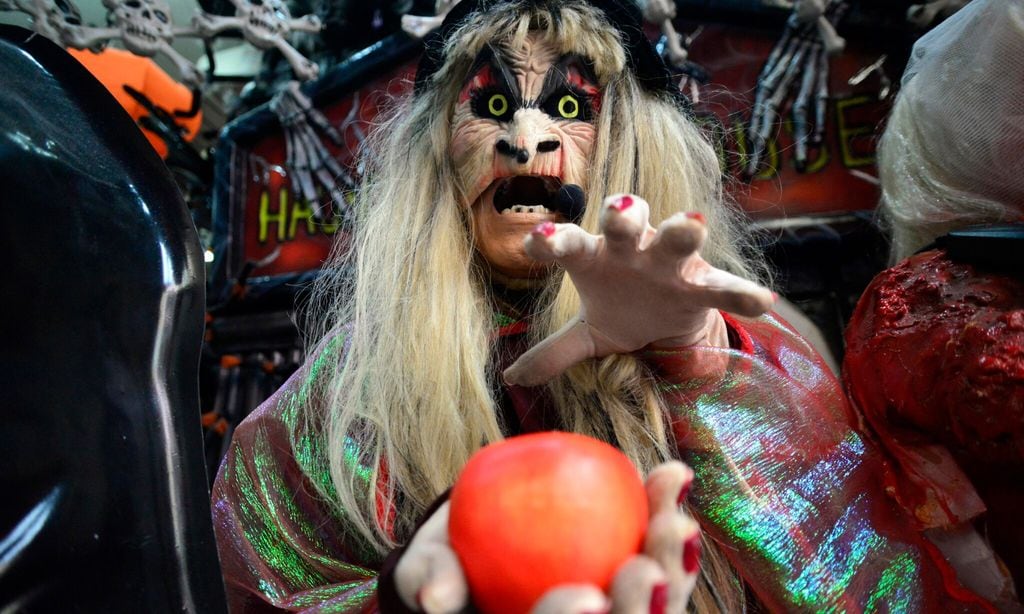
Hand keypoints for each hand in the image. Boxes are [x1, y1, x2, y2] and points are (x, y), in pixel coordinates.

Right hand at [395, 462, 702, 613]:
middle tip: (648, 571)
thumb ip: (430, 579)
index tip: (589, 599)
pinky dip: (666, 514)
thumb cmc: (448, 560)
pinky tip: (672, 475)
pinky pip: (666, 555)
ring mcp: (622, 610)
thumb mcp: (428, 568)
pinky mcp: (646, 581)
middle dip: (644, 611)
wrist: (480, 540)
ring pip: (662, 607)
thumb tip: (438, 597)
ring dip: (675, 565)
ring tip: (675, 520)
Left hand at [503, 194, 773, 386]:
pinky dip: (742, 293)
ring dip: (683, 228)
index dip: (552, 241)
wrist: (667, 317)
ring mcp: (670, 263)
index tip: (536, 243)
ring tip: (693, 223)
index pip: (568, 243)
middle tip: (619, 211)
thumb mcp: (588, 333)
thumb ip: (554, 352)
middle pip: (624, 221)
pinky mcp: (703, 284)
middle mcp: (632, 249)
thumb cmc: (621, 309)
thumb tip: (511, 377)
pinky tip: (762, 304)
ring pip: (675, 235)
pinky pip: (724, 285)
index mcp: (594, 257)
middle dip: (623, 213)